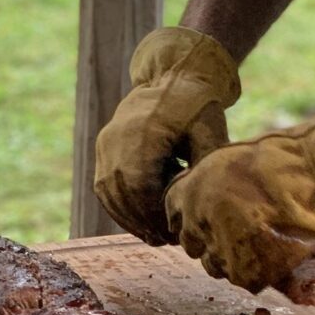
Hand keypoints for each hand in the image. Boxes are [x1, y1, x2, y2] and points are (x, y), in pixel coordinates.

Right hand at [94, 28, 239, 245]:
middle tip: (166, 241)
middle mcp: (116, 140)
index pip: (140, 188)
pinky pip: (104, 184)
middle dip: (143, 222)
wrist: (173, 73)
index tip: (174, 232)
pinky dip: (119, 205)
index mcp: (142, 135)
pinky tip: (140, 219)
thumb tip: (202, 202)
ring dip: (129, 218)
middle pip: (121, 195)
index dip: (155, 216)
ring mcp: (106, 143)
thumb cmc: (198, 104)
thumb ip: (206, 165)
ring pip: (108, 193)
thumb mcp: (210, 132)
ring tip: (154, 235)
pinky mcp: (104, 146)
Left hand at [165, 98, 314, 301]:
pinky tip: (275, 253)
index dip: (195, 217)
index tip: (210, 218)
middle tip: (240, 230)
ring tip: (262, 242)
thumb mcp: (231, 161)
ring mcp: (221, 250)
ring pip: (216, 266)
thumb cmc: (280, 160)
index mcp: (189, 192)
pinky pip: (244, 278)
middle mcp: (197, 223)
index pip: (174, 216)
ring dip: (233, 258)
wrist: (314, 175)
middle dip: (212, 240)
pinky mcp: (246, 272)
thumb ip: (211, 185)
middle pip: (193, 245)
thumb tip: (207, 203)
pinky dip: (258, 271)